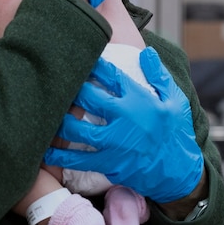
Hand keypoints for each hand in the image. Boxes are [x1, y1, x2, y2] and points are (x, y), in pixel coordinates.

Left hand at [43, 47, 203, 202]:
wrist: (178, 172)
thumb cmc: (175, 132)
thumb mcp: (174, 100)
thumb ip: (158, 76)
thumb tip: (146, 52)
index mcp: (139, 100)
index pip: (111, 76)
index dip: (93, 65)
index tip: (79, 57)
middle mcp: (125, 119)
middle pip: (89, 99)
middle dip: (71, 88)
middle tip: (56, 81)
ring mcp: (115, 143)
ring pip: (78, 129)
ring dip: (60, 120)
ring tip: (46, 111)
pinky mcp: (109, 163)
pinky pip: (79, 159)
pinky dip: (60, 156)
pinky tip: (45, 150)